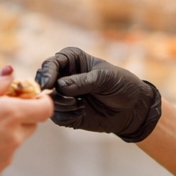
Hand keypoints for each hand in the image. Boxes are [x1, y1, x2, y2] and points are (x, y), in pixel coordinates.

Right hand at [0, 72, 51, 175]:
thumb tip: (10, 74)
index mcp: (10, 114)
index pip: (45, 108)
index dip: (41, 99)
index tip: (27, 94)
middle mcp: (14, 137)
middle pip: (32, 123)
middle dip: (20, 114)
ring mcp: (6, 157)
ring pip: (16, 139)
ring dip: (5, 131)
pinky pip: (2, 154)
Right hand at [35, 46, 161, 143]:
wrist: (132, 108)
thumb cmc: (121, 85)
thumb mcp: (106, 78)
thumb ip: (83, 81)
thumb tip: (60, 86)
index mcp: (72, 60)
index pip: (51, 63)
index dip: (46, 72)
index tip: (48, 84)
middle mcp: (63, 76)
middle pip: (43, 81)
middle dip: (48, 91)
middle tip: (63, 97)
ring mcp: (63, 96)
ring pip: (48, 101)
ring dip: (62, 105)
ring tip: (80, 104)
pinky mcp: (66, 113)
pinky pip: (56, 116)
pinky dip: (67, 116)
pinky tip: (81, 113)